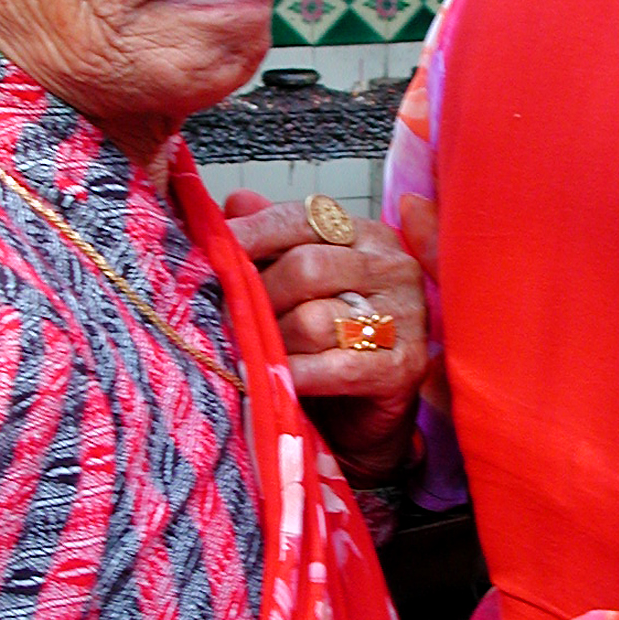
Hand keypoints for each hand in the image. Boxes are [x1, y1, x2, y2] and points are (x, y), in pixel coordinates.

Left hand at [224, 192, 426, 483]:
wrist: (361, 418)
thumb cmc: (324, 344)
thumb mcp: (294, 286)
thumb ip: (270, 242)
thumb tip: (235, 202)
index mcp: (365, 235)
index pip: (303, 218)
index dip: (254, 232)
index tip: (213, 248)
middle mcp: (392, 267)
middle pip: (307, 268)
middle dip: (257, 296)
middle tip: (222, 317)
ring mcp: (405, 317)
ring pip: (314, 319)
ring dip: (273, 341)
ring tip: (250, 352)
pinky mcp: (403, 366)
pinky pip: (334, 367)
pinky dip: (295, 375)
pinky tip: (271, 380)